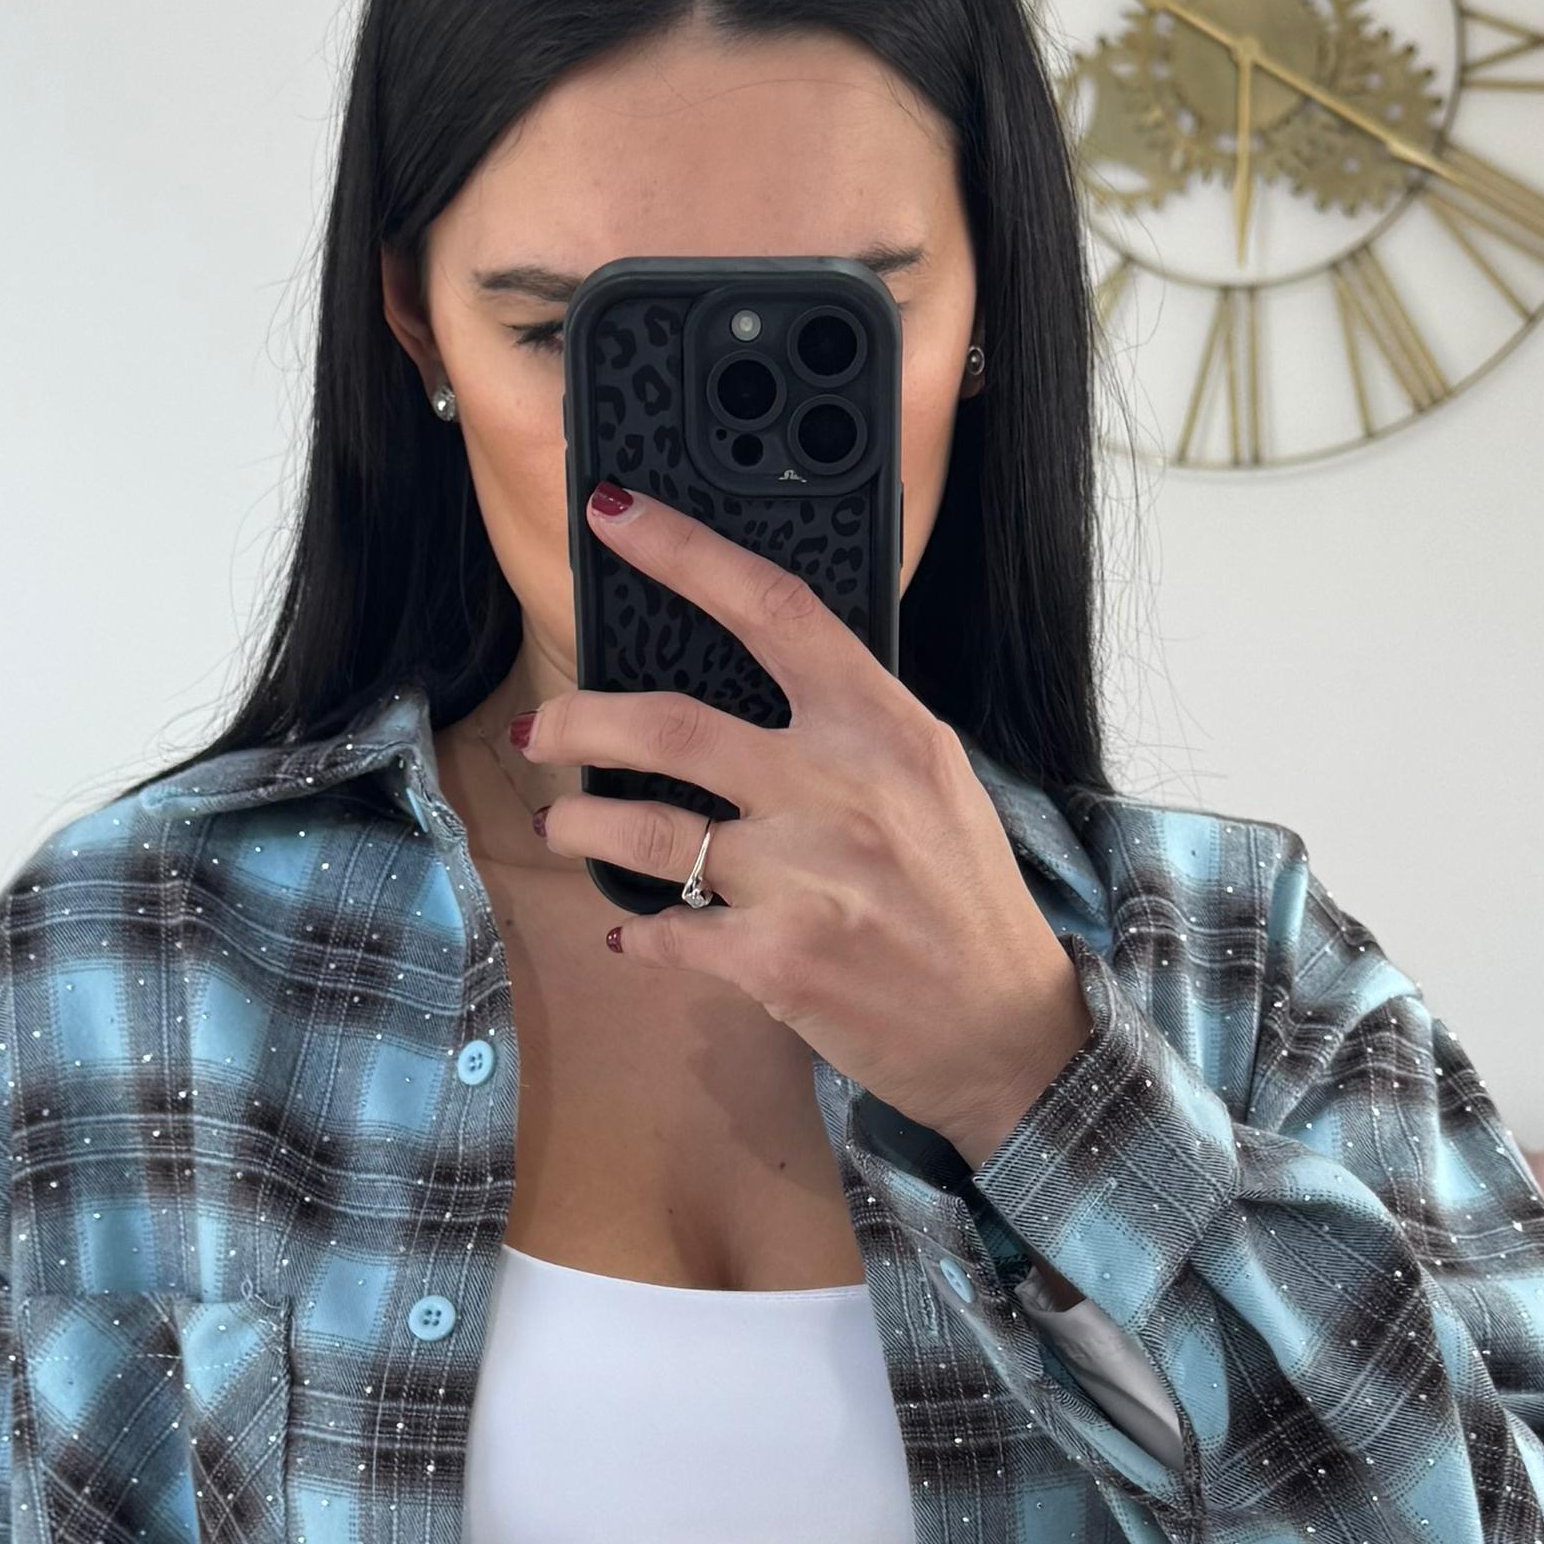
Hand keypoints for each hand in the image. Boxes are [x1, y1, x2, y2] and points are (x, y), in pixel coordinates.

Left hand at [526, 493, 1090, 1162]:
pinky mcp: (776, 959)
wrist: (1002, 1025)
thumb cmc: (962, 898)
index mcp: (882, 727)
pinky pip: (667, 934)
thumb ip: (851, 726)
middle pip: (670, 726)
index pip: (773, 610)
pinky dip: (637, 934)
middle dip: (578, 721)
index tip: (614, 517)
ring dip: (581, 827)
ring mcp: (804, 876)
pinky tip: (631, 933)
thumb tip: (756, 677)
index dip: (683, 553)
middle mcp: (838, 789)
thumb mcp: (931, 780)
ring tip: (561, 828)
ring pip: (648, 833)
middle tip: (540, 727)